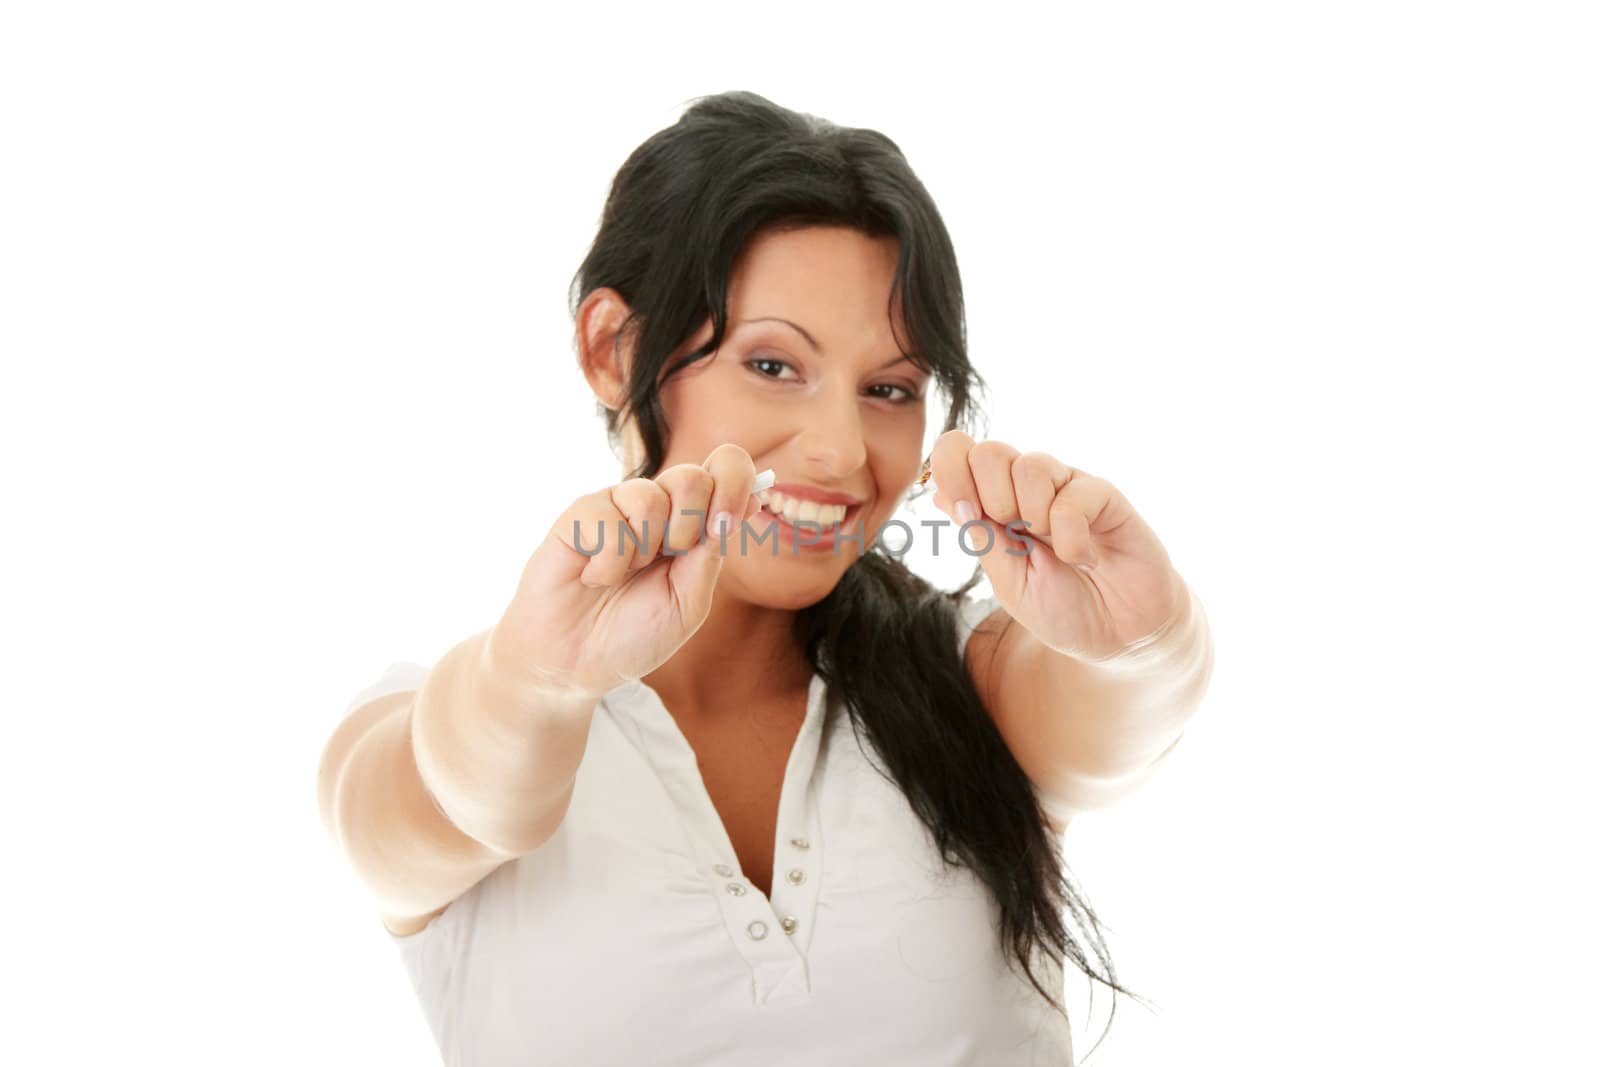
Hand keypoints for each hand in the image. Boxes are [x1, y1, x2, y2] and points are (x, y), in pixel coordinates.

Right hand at [488, 443, 762, 697]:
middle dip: (687, 530)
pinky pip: (610, 521)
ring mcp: (617, 505)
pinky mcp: (580, 513)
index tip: (726, 523)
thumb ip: (711, 554)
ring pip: (650, 498)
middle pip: (692, 477)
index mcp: (692, 522)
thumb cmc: (632, 634)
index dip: (736, 484)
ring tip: (623, 575)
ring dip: (643, 552)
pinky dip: (607, 564)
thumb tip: (742, 505)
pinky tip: (592, 578)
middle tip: (664, 562)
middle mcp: (657, 506)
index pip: (726, 468)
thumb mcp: (688, 602)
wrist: (575, 663)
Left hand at [928, 430, 1185, 661]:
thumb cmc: (1063, 609)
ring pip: (1031, 465)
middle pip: (990, 451)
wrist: (1119, 636)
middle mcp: (1029, 488)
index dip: (950, 470)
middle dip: (991, 498)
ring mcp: (1067, 488)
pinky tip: (1082, 559)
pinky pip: (1073, 497)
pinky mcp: (1104, 497)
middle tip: (1016, 535)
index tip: (964, 510)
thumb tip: (940, 494)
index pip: (960, 454)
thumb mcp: (1009, 583)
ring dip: (1033, 517)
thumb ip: (982, 537)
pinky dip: (1070, 537)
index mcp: (996, 504)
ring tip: (1053, 550)